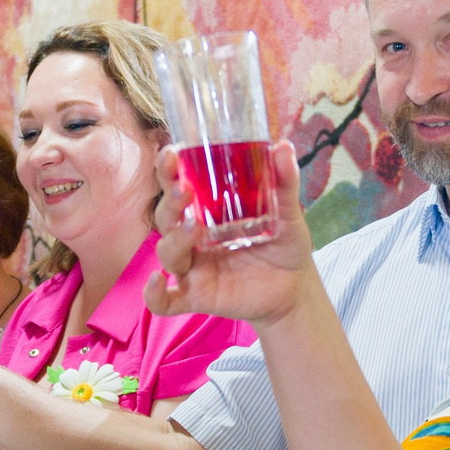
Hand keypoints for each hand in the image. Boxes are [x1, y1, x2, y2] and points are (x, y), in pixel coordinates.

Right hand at [143, 140, 325, 326]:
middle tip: (184, 190)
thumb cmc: (282, 245)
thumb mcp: (287, 212)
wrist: (294, 287)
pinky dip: (155, 295)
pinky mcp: (196, 296)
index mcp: (205, 209)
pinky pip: (165, 301)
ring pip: (168, 252)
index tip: (172, 154)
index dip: (168, 170)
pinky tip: (157, 282)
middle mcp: (192, 235)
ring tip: (194, 228)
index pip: (176, 184)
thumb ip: (284, 182)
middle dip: (170, 203)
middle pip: (166, 217)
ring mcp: (192, 266)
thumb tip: (284, 147)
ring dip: (175, 239)